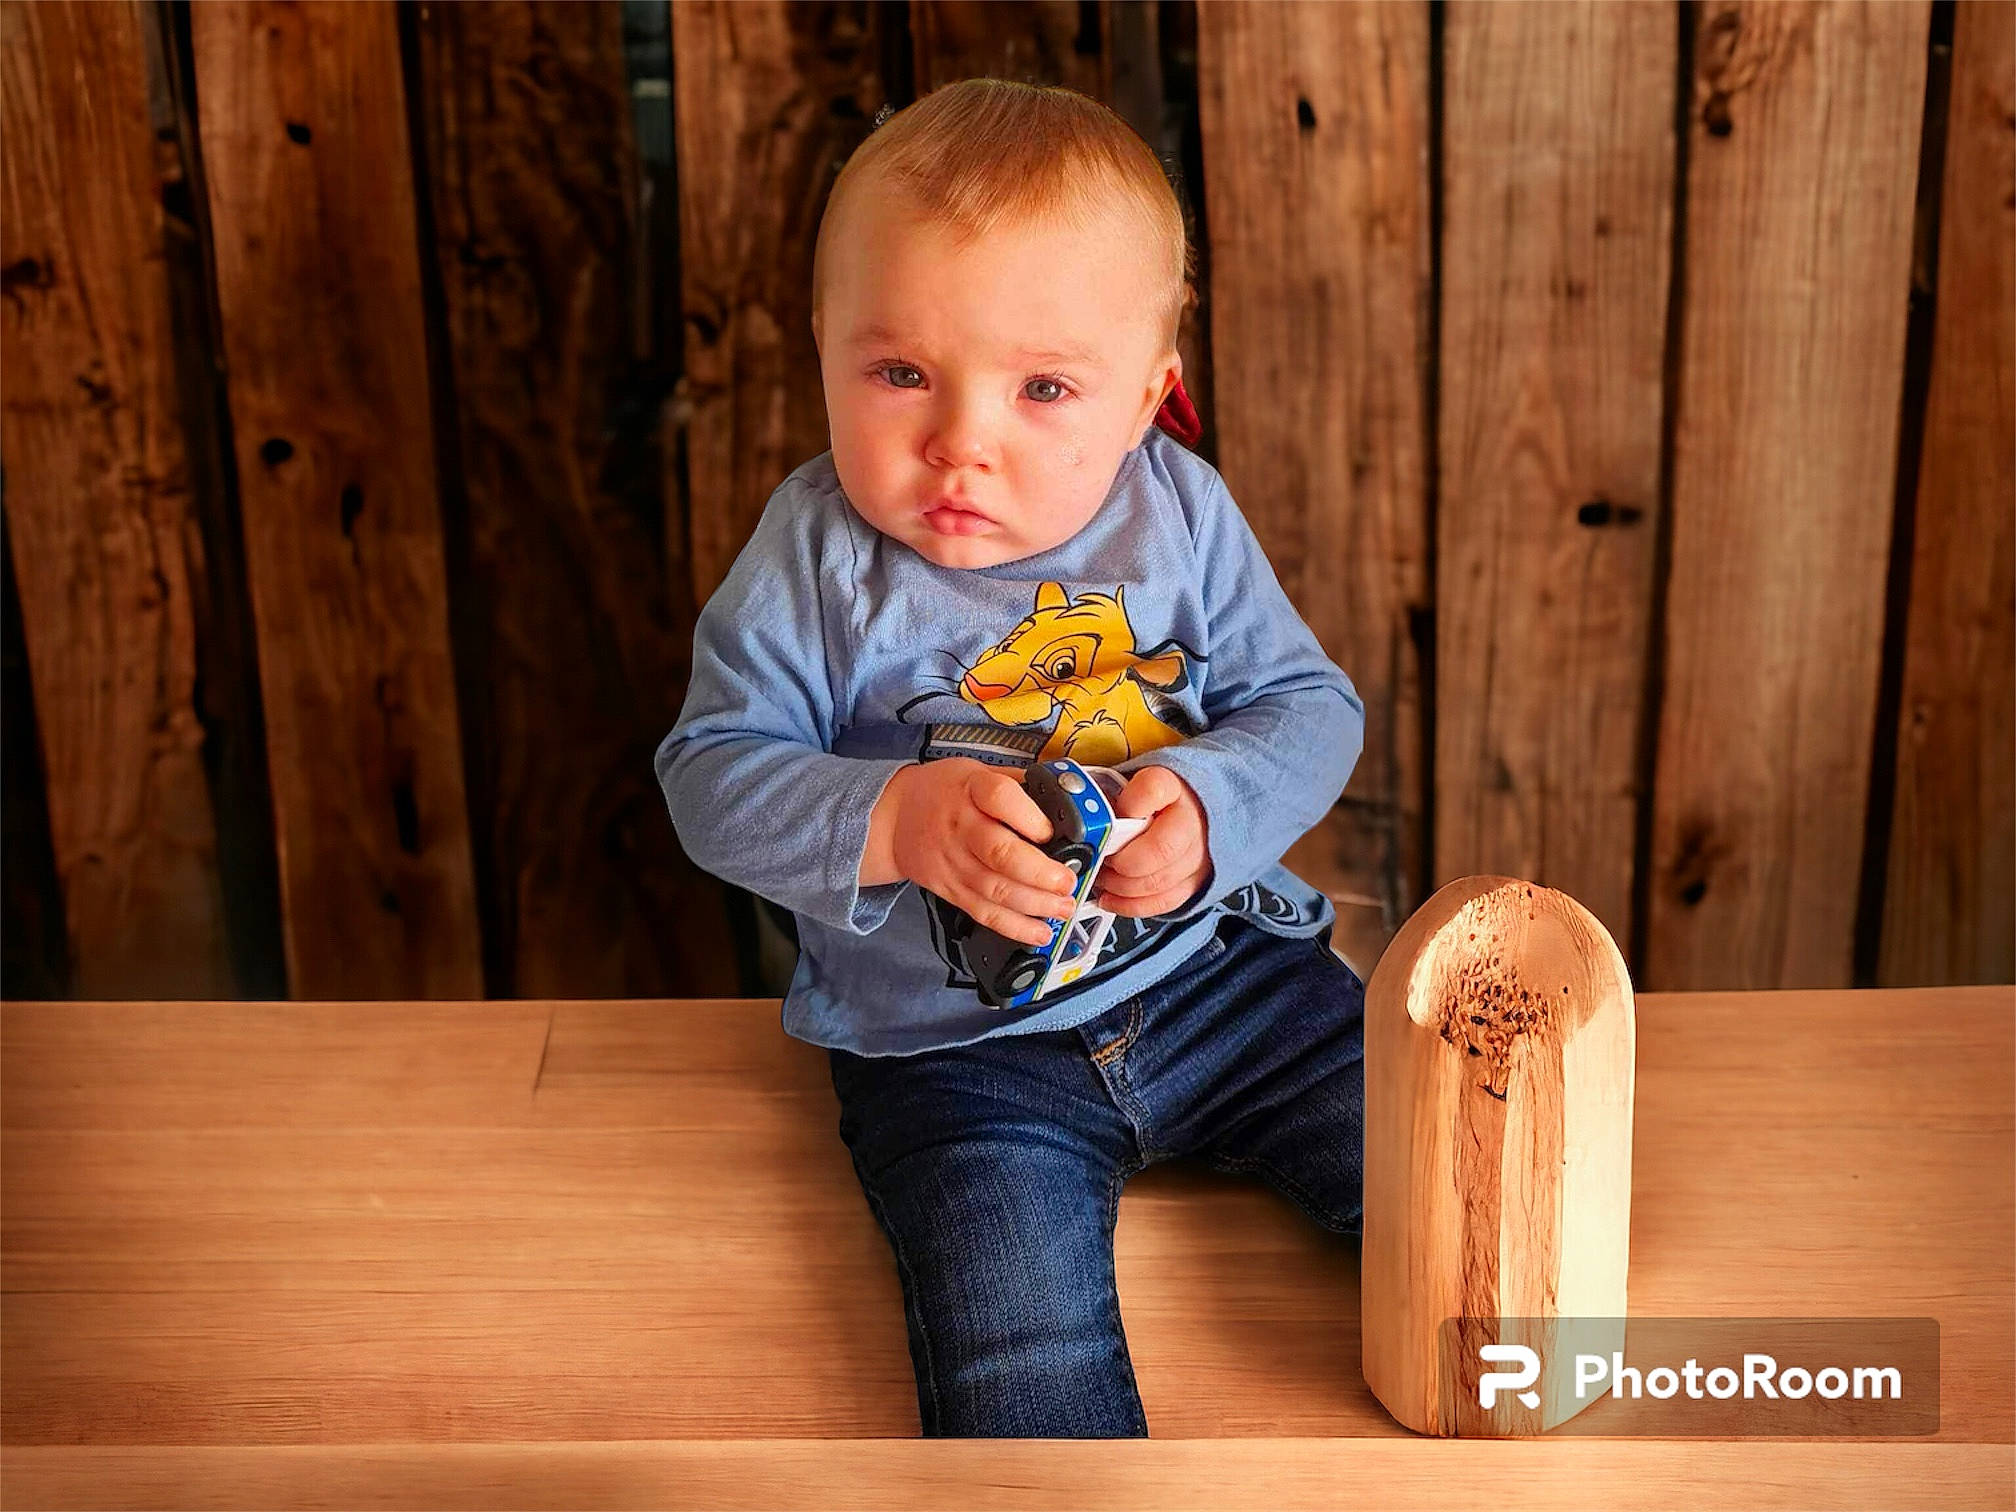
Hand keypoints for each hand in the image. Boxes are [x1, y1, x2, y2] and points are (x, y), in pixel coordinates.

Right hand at [883, 760, 1080, 947]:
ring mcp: (953, 862)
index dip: (1030, 818)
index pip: (1001, 799)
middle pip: (1000, 853)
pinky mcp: (950, 889)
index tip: (1053, 832)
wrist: (894, 818)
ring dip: (1035, 904)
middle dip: (1040, 873)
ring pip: (995, 889)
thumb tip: (1065, 796)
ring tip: (1064, 907)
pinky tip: (1039, 932)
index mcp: (971, 789)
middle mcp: (961, 827)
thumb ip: (1017, 783)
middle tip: (1068, 882)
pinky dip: (1013, 926)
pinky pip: (983, 912)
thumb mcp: (977, 771)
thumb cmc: (943, 791)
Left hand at [1094, 766, 1211, 917]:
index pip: (1153, 789)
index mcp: (1171, 787)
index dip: (1127, 807)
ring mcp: (1195, 853)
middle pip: (1160, 849)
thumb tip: (1074, 811)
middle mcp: (1190, 820)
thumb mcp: (1128, 784)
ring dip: (1121, 886)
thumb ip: (1106, 794)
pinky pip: (1162, 902)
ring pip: (1158, 881)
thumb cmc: (1149, 800)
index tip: (1108, 816)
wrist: (1187, 810)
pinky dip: (1130, 905)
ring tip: (1103, 876)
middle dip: (1121, 862)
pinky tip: (1112, 897)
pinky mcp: (1194, 881)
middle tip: (1103, 858)